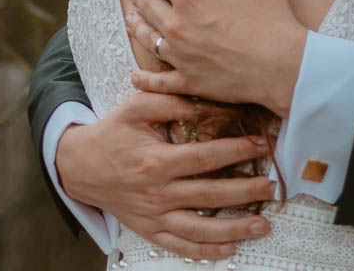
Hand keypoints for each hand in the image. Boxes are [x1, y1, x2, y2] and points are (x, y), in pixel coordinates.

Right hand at [55, 91, 274, 258]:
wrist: (81, 166)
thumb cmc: (113, 133)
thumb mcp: (136, 108)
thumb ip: (169, 102)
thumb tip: (204, 102)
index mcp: (156, 161)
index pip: (204, 158)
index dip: (235, 151)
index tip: (260, 146)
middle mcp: (157, 193)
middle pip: (209, 196)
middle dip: (245, 192)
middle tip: (272, 187)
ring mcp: (154, 216)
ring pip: (200, 229)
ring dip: (234, 229)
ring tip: (263, 226)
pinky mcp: (150, 231)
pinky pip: (180, 246)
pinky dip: (206, 251)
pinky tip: (230, 249)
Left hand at [126, 0, 307, 115]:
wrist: (286, 68)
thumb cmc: (274, 20)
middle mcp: (176, 26)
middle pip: (148, 5)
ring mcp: (180, 56)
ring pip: (147, 37)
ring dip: (137, 26)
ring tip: (130, 19)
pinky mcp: (188, 81)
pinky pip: (158, 81)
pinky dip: (145, 79)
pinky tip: (136, 76)